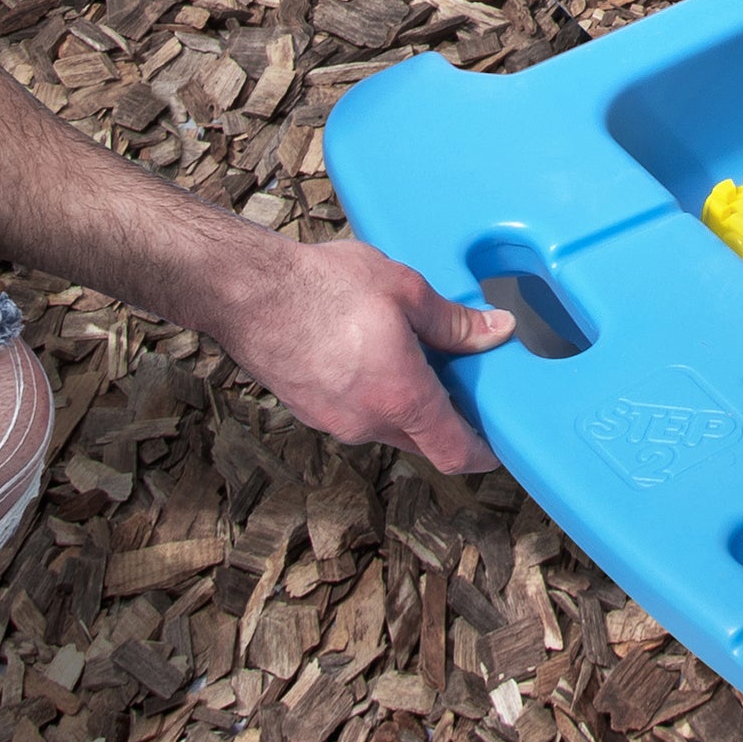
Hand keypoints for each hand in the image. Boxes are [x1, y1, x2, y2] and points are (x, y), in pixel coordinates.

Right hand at [217, 232, 510, 475]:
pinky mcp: (309, 410)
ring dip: (405, 401)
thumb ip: (454, 321)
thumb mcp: (405, 291)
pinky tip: (369, 352)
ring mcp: (334, 421)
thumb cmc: (323, 287)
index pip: (455, 452)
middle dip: (444, 417)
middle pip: (423, 438)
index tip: (496, 444)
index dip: (482, 454)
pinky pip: (355, 412)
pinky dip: (372, 393)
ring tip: (410, 353)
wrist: (245, 292)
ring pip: (386, 424)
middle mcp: (368, 422)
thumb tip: (496, 331)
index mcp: (401, 398)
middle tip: (460, 377)